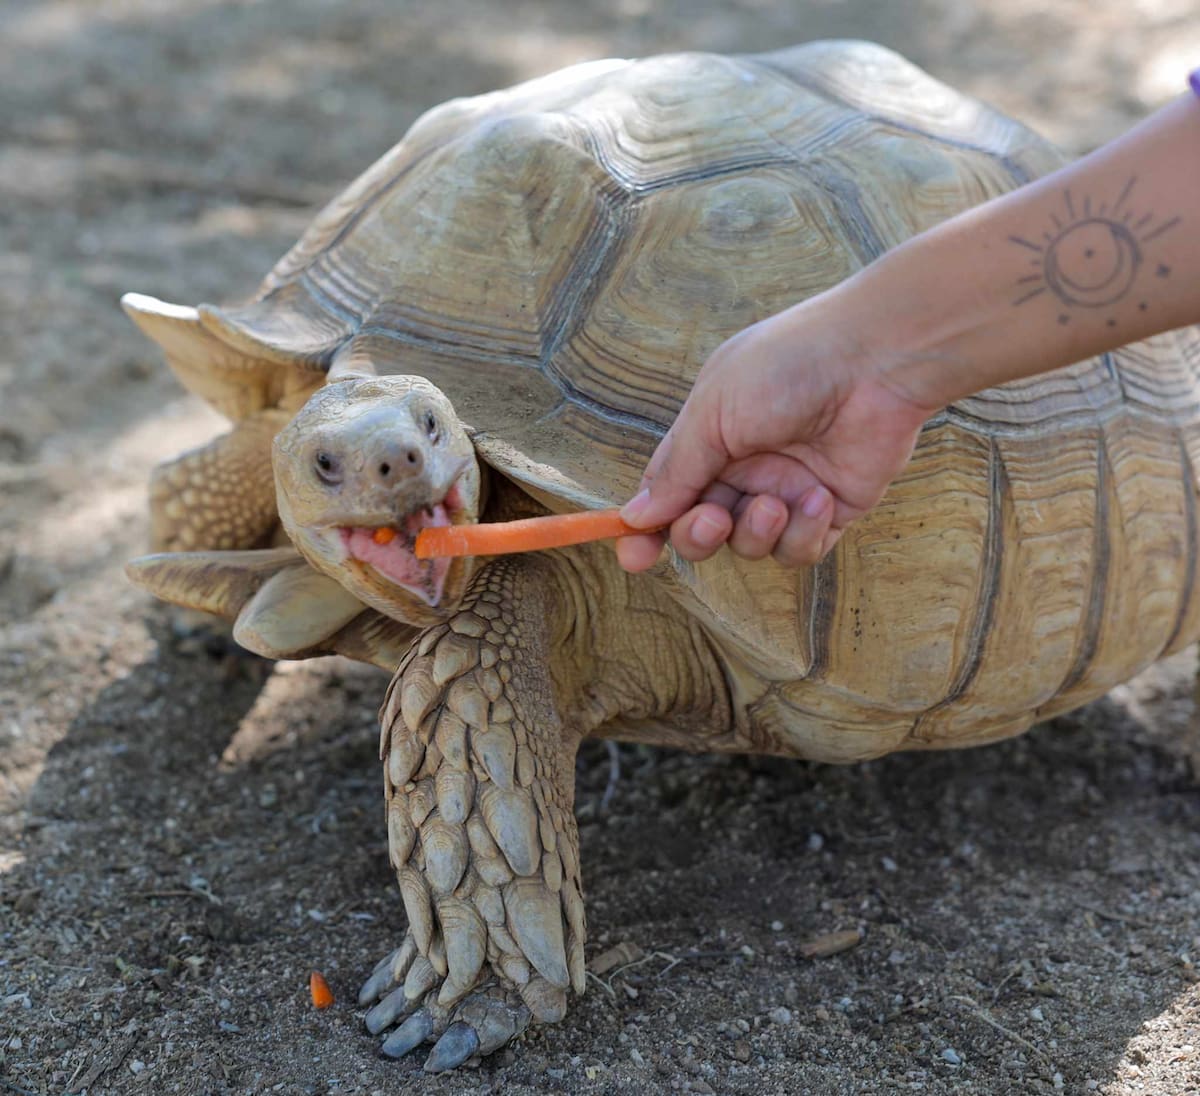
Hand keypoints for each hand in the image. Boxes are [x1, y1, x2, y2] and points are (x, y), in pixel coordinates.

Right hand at [615, 299, 935, 571]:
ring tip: (779, 499)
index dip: (645, 530)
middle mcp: (743, 471)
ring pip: (748, 547)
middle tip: (713, 519)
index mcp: (708, 441)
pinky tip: (818, 498)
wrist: (873, 361)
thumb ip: (676, 470)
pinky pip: (797, 551)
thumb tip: (634, 517)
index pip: (666, 495)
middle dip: (698, 536)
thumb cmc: (786, 368)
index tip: (633, 558)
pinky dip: (801, 534)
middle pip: (700, 532)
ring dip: (756, 532)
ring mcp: (785, 492)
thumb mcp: (714, 413)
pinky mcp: (828, 512)